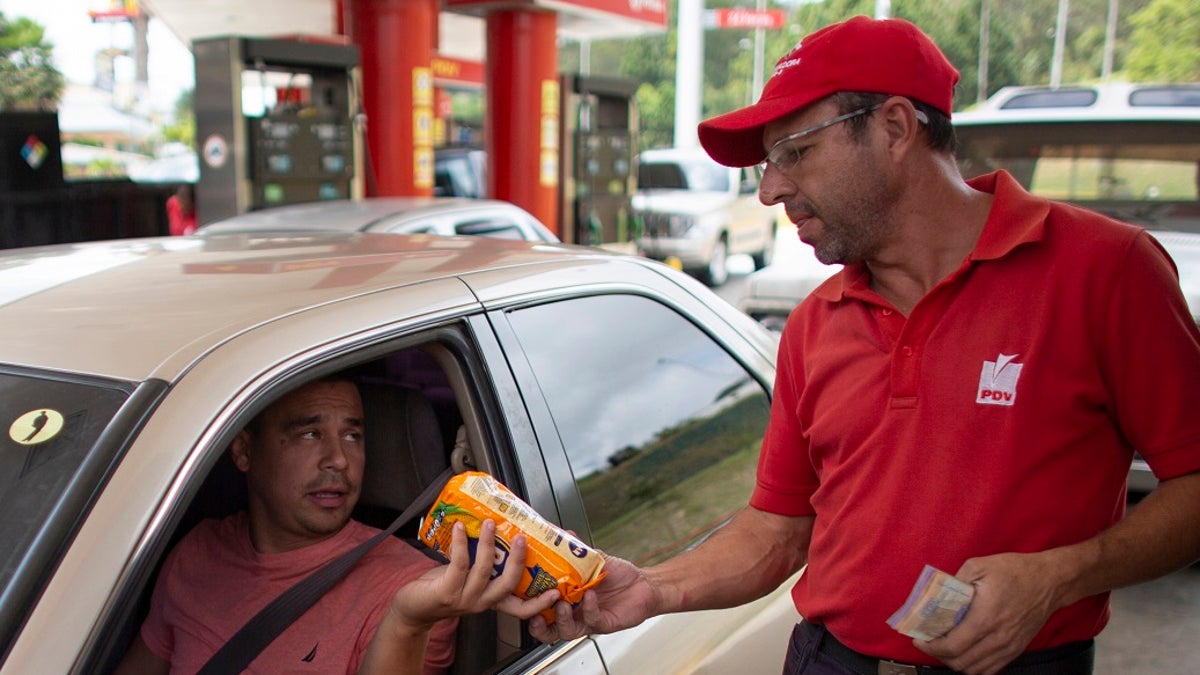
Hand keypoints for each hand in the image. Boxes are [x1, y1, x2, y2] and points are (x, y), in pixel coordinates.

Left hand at [391, 519, 559, 628]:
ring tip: (488, 523)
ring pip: (484, 570)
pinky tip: (459, 528)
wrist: (414, 606)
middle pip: (508, 585)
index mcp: (492, 601)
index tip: (556, 591)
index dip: (539, 603)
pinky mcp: (446, 592)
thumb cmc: (444, 586)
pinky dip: (461, 543)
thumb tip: (499, 529)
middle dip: (518, 560)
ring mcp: (464, 599)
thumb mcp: (471, 577)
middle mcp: (482, 603)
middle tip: (523, 538)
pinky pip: (459, 564)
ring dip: (487, 543)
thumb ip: (487, 563)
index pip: (521, 609)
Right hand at [528, 554, 654, 642]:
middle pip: (547, 628)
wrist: (643, 584)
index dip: (528, 606)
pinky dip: (588, 607)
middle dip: (538, 623)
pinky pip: (591, 619)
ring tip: (562, 603)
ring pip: (566, 631)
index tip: (521, 594)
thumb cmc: (616, 576)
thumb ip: (575, 550)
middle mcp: (574, 613)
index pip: (540, 608)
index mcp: (565, 598)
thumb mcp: (592, 560)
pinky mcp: (603, 624)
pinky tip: (589, 595)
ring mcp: (587, 620)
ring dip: (561, 618)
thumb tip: (562, 533)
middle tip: (536, 610)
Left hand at [913, 552, 1063, 674]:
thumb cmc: (1016, 571)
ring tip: (944, 649)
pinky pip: (991, 669)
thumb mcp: (979, 566)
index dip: (931, 646)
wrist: (1050, 581)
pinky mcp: (1016, 649)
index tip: (919, 639)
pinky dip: (974, 667)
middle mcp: (997, 637)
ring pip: (975, 669)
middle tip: (928, 642)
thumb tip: (935, 593)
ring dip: (955, 663)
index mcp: (985, 617)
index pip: (952, 645)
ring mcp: (1008, 647)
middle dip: (938, 655)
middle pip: (960, 662)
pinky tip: (965, 654)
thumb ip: (954, 581)